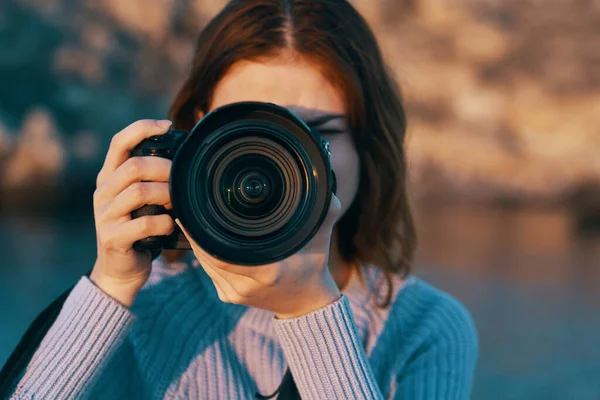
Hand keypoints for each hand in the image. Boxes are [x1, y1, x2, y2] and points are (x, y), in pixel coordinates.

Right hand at [90, 119, 175, 306]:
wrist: (120, 270)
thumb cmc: (139, 229)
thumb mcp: (142, 201)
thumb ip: (153, 180)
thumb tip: (186, 158)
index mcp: (110, 177)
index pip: (119, 142)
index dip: (142, 128)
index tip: (168, 125)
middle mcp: (103, 192)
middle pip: (133, 166)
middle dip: (164, 169)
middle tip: (181, 179)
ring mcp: (105, 216)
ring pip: (137, 192)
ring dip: (165, 195)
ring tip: (177, 203)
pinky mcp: (112, 238)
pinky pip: (142, 224)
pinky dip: (163, 223)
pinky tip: (170, 226)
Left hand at [176, 194, 342, 318]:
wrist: (307, 302)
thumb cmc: (314, 264)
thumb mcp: (321, 235)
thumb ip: (325, 210)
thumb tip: (327, 181)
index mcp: (268, 271)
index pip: (221, 254)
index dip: (202, 235)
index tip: (192, 214)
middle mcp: (247, 286)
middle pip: (208, 257)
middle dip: (196, 233)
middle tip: (187, 210)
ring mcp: (236, 294)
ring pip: (205, 265)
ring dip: (197, 243)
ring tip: (190, 220)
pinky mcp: (229, 297)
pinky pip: (210, 273)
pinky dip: (204, 255)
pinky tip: (200, 239)